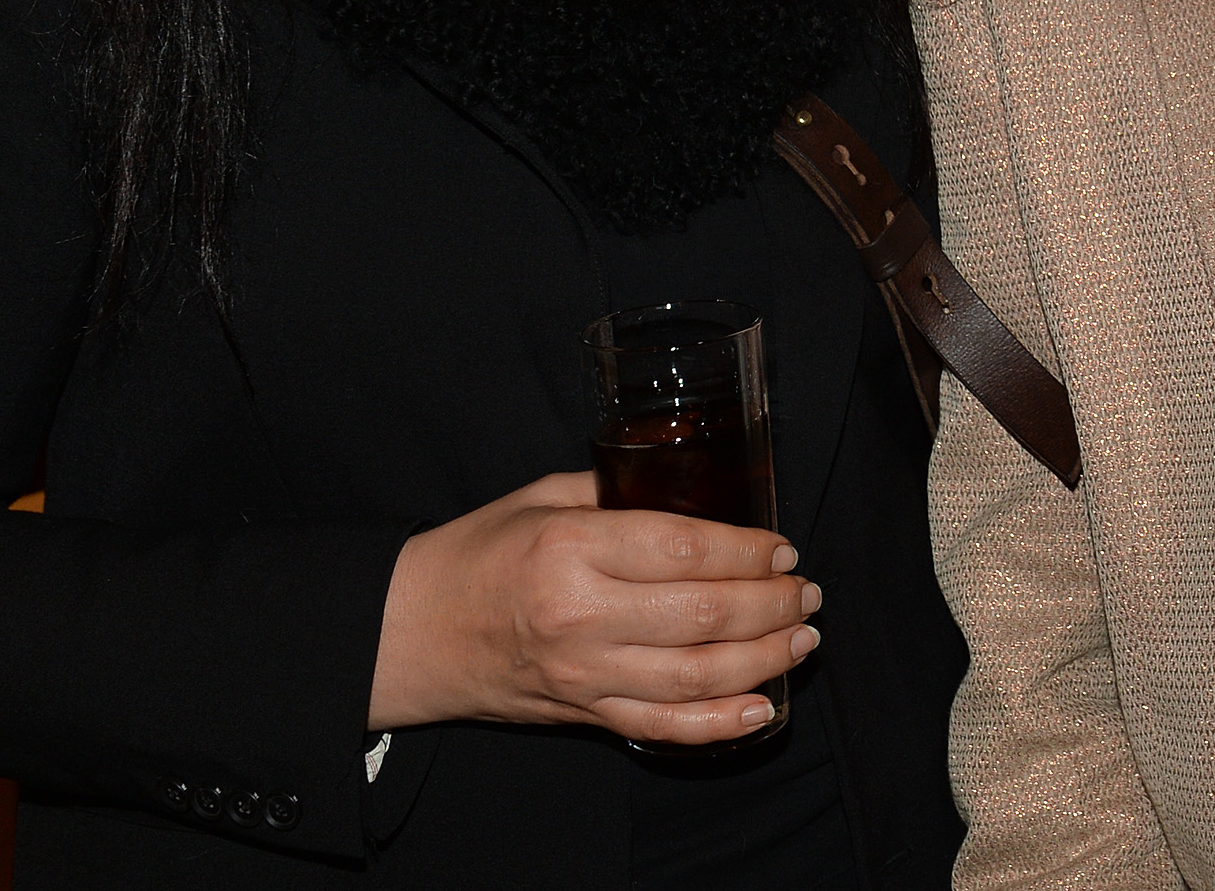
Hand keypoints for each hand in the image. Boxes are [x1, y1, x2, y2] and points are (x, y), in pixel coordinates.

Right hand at [367, 471, 820, 742]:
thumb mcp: (542, 498)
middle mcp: (581, 616)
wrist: (409, 631)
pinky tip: (762, 706)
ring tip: (802, 637)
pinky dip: (720, 723)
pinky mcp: (582, 714)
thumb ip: (618, 493)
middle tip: (806, 591)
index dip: (748, 550)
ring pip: (697, 676)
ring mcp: (583, 674)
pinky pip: (664, 726)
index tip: (782, 547)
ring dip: (764, 658)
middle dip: (772, 604)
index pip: (685, 549)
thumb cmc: (478, 555)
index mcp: (571, 549)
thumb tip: (697, 488)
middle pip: (704, 616)